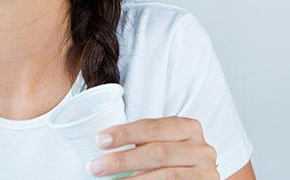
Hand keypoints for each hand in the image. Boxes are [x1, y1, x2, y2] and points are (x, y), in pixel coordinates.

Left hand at [86, 116, 218, 178]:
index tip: (100, 140)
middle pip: (158, 152)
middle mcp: (201, 148)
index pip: (152, 127)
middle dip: (123, 160)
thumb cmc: (171, 158)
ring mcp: (206, 172)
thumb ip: (142, 140)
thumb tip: (102, 142)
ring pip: (165, 175)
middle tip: (96, 166)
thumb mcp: (161, 142)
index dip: (125, 133)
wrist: (194, 177)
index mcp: (188, 127)